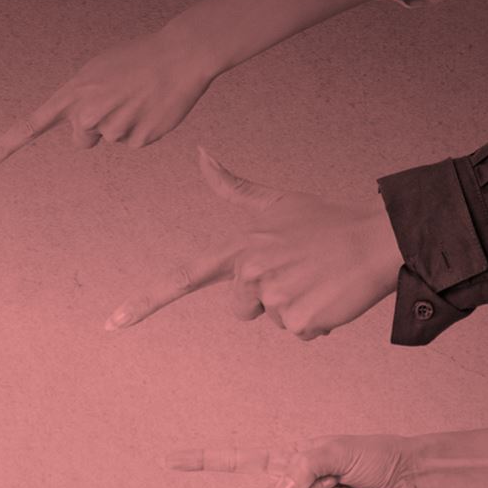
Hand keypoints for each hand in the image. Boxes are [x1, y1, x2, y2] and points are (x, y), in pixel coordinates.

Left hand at [0, 29, 217, 174]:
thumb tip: (81, 135)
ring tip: (139, 98)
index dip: (0, 151)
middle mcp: (85, 114)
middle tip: (120, 99)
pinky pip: (133, 144)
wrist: (180, 55)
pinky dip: (143, 130)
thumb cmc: (136, 60)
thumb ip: (79, 103)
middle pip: (81, 140)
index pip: (26, 128)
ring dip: (124, 124)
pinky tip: (152, 109)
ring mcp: (111, 130)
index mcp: (71, 95)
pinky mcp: (137, 142)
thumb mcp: (97, 74)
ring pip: (109, 141)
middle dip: (96, 128)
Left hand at [107, 148, 399, 337]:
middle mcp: (250, 273)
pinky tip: (331, 295)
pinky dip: (318, 322)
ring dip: (297, 308)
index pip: (182, 277)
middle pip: (240, 309)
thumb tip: (200, 152)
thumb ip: (232, 186)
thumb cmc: (325, 223)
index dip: (144, 302)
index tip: (111, 325)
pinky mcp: (300, 322)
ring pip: (274, 321)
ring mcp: (275, 299)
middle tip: (299, 272)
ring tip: (318, 280)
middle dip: (267, 299)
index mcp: (239, 248)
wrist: (376, 240)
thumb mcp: (277, 202)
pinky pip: (301, 334)